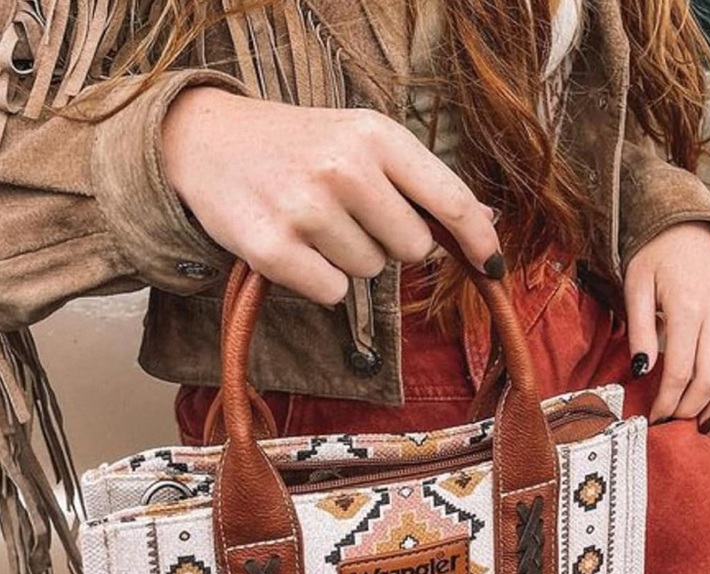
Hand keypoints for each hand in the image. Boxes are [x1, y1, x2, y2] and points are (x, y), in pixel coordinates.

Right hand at [161, 88, 500, 303]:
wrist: (207, 141)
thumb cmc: (300, 147)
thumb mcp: (362, 142)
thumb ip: (421, 182)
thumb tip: (486, 224)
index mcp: (376, 135)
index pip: (449, 200)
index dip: (479, 240)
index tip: (494, 265)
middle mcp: (343, 168)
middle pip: (413, 249)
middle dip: (390, 242)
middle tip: (350, 215)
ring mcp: (306, 209)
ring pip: (370, 273)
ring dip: (349, 260)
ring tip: (314, 223)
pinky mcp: (272, 249)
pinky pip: (333, 294)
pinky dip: (318, 281)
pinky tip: (295, 245)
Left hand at [623, 222, 709, 427]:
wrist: (687, 224)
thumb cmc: (655, 254)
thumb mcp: (636, 286)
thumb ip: (641, 330)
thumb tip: (642, 370)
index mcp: (687, 307)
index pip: (681, 370)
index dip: (668, 401)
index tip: (655, 418)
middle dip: (690, 408)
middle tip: (673, 423)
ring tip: (701, 422)